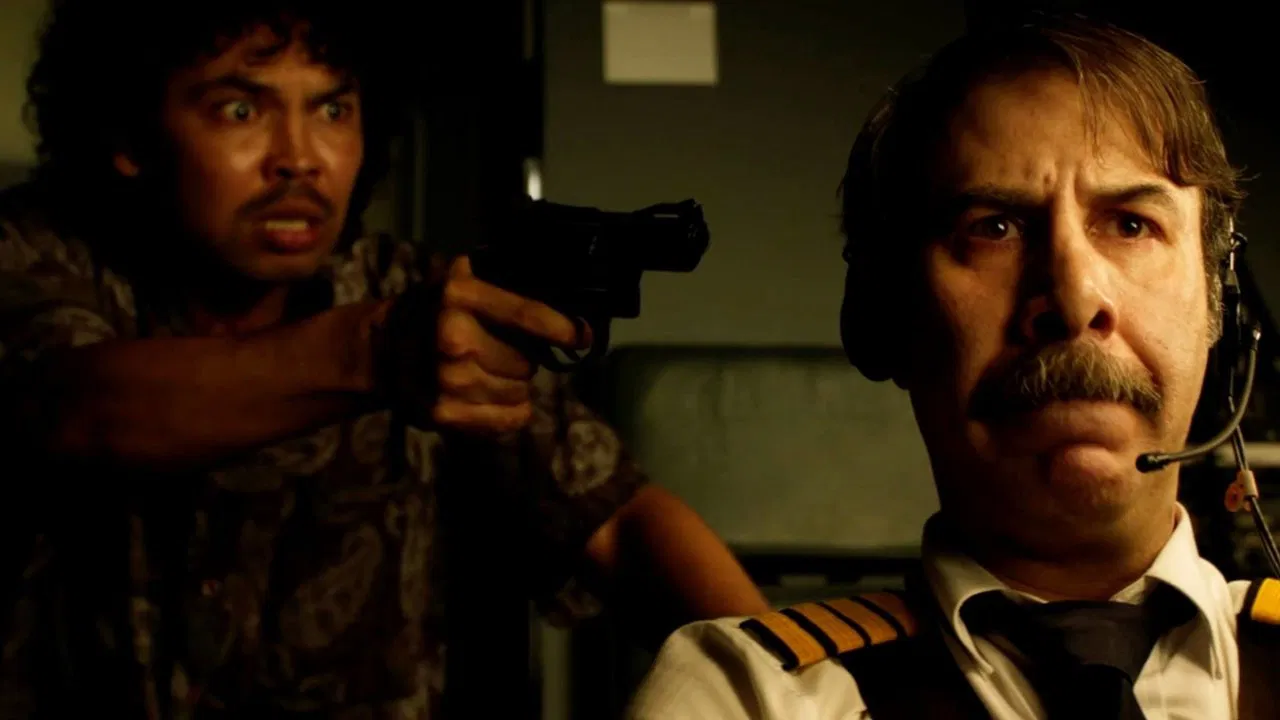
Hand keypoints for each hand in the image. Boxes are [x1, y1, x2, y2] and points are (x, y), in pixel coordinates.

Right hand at [434, 256, 583, 433]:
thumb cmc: (433, 312)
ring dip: (515, 387)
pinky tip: (496, 400)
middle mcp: (454, 338)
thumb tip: (565, 311)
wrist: (380, 350)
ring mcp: (449, 380)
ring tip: (492, 374)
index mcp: (460, 296)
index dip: (560, 327)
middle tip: (502, 353)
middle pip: (527, 362)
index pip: (524, 314)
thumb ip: (501, 289)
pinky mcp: (445, 413)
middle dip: (524, 360)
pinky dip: (511, 412)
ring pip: (519, 392)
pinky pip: (508, 419)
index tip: (582, 336)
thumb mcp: (461, 285)